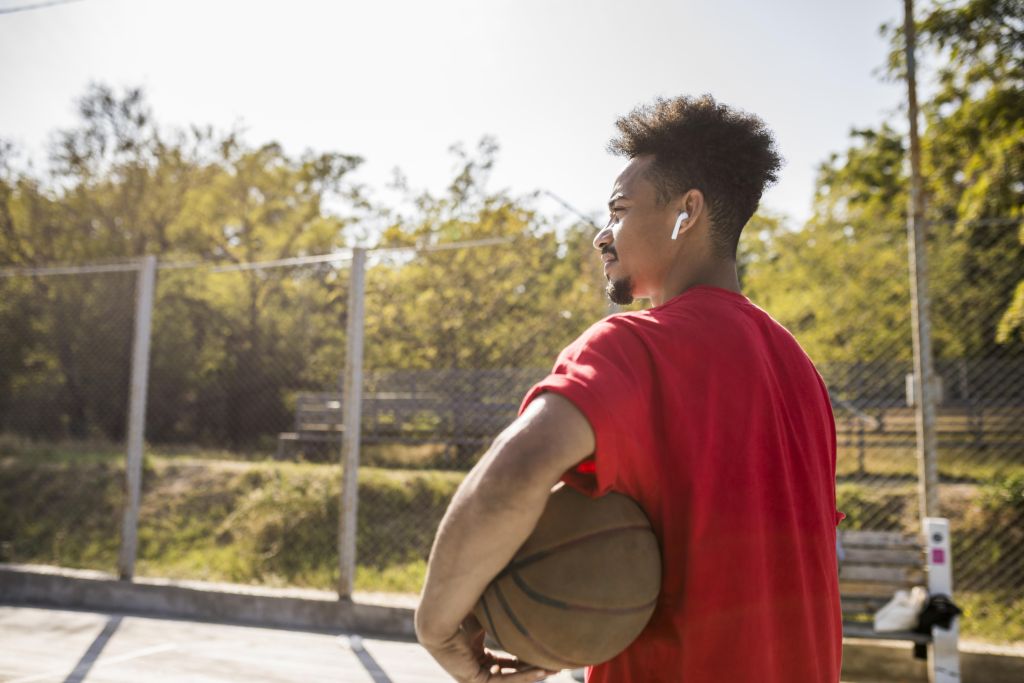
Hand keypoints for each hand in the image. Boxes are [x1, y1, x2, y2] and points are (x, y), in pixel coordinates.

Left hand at [421, 615, 558, 682]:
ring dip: (531, 674)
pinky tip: (540, 670)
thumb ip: (503, 614)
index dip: (523, 659)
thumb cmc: (460, 608)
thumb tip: (524, 593)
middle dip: (532, 669)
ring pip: (508, 678)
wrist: (440, 615)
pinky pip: (502, 681)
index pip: (503, 661)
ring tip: (554, 669)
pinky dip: (522, 676)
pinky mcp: (472, 680)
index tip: (542, 654)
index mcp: (474, 652)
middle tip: (554, 665)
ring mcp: (472, 675)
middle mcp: (473, 666)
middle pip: (508, 672)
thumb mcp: (488, 614)